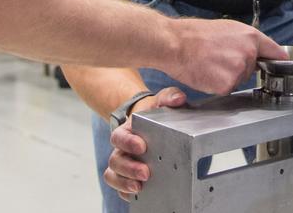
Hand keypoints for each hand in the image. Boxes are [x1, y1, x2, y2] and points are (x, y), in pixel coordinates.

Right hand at [104, 87, 185, 201]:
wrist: (154, 124)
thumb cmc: (156, 114)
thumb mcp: (163, 102)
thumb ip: (169, 97)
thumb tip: (179, 98)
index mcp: (127, 131)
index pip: (119, 137)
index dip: (127, 143)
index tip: (142, 146)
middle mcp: (122, 149)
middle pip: (115, 160)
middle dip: (129, 168)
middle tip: (146, 173)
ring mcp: (124, 164)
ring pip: (114, 175)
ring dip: (124, 182)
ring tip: (139, 187)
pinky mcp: (129, 178)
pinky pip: (120, 188)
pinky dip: (125, 193)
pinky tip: (138, 195)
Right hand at [164, 18, 285, 94]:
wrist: (175, 43)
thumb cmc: (196, 34)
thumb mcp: (227, 28)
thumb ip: (246, 40)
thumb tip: (258, 51)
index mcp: (250, 37)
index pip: (275, 52)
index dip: (279, 61)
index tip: (284, 68)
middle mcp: (249, 53)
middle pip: (252, 68)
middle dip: (240, 67)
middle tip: (219, 58)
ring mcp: (239, 70)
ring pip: (239, 79)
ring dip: (228, 76)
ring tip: (211, 63)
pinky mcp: (228, 85)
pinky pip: (227, 88)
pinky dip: (218, 85)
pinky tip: (207, 73)